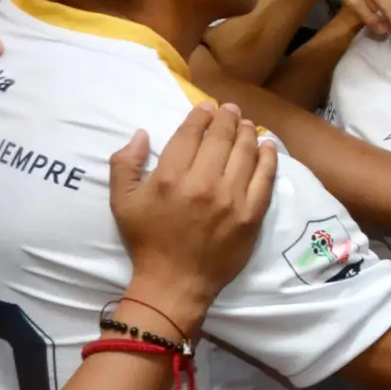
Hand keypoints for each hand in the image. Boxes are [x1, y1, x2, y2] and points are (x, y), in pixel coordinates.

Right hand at [109, 102, 278, 336]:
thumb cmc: (147, 241)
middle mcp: (203, 183)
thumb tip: (140, 133)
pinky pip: (265, 178)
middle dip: (227, 118)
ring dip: (247, 133)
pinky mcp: (251, 214)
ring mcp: (231, 199)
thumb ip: (125, 164)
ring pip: (245, 153)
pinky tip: (268, 146)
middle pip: (221, 138)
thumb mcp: (121, 202)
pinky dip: (269, 158)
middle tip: (230, 110)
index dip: (200, 116)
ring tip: (246, 124)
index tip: (207, 107)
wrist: (174, 282)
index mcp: (169, 177)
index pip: (190, 134)